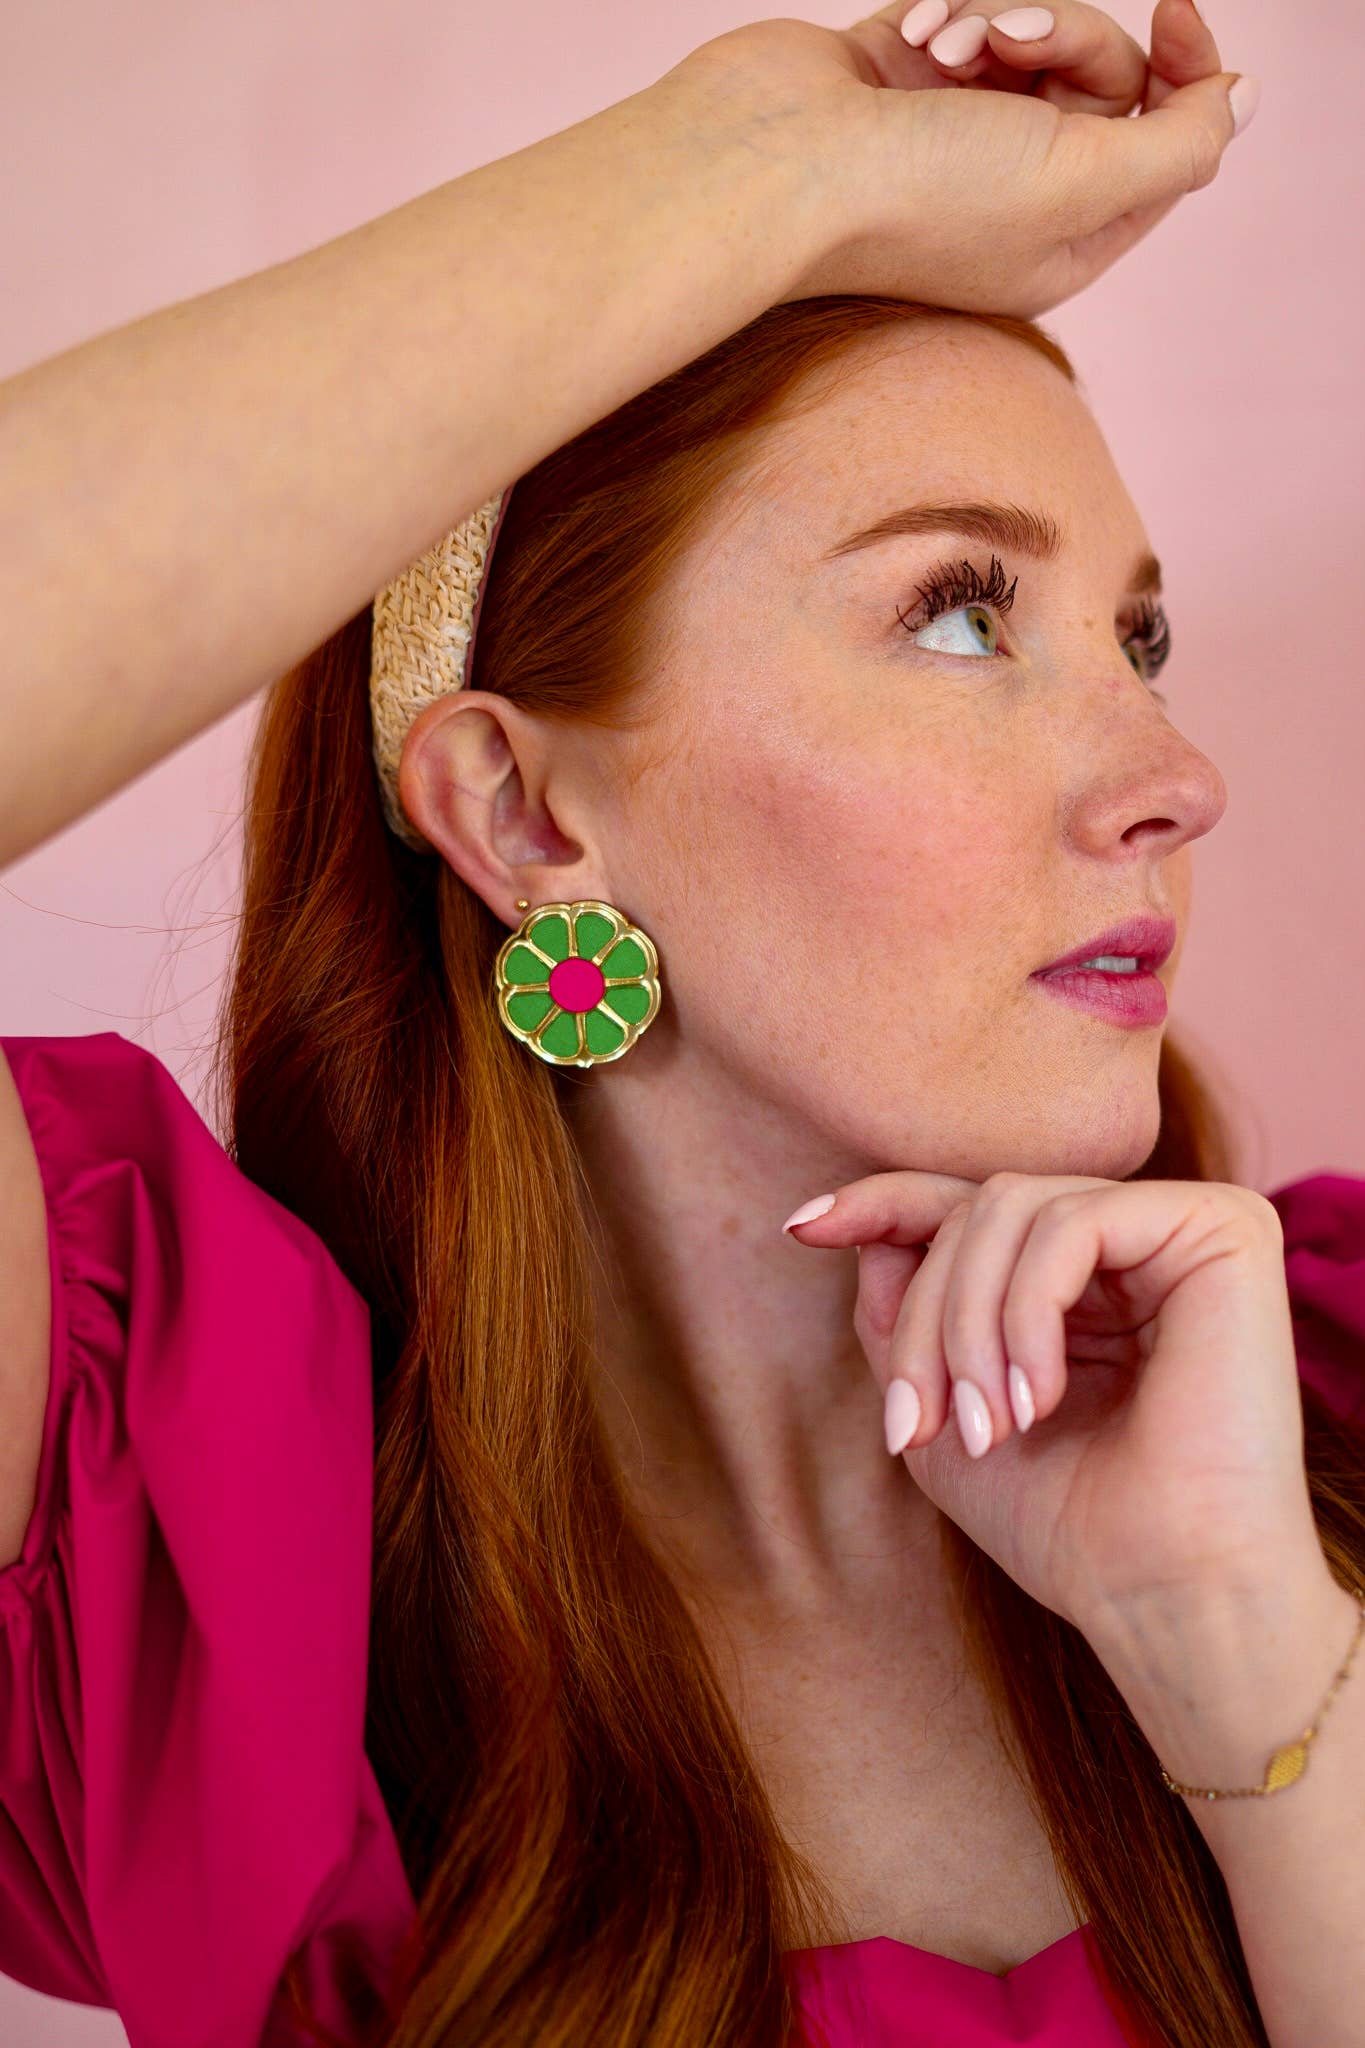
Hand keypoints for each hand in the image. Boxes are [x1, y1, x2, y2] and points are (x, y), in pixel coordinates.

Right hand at [662, 0, 1250, 319]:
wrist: (772, 166)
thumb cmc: (920, 195)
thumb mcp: (1085, 182)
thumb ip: (1182, 142)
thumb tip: (1245, 98)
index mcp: (1061, 245)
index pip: (1163, 149)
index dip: (1185, 74)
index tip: (1176, 13)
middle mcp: (1010, 198)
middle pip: (1103, 81)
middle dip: (1071, 38)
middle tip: (1015, 43)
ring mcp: (952, 139)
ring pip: (1034, 38)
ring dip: (1003, 17)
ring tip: (949, 44)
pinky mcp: (901, 82)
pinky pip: (965, 15)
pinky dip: (947, 11)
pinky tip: (912, 35)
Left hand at [783, 1172, 1323, 1638]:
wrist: (1167, 1598)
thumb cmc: (1066, 1523)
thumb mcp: (943, 1415)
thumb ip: (903, 1317)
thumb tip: (860, 1228)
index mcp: (1083, 1275)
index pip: (968, 1204)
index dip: (880, 1205)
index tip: (800, 1229)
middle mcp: (1136, 1237)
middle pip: (975, 1208)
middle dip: (923, 1318)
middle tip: (917, 1427)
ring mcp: (1181, 1226)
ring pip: (1011, 1206)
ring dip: (967, 1325)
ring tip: (987, 1428)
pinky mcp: (1224, 1228)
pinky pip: (1073, 1222)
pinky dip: (1028, 1311)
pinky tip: (1039, 1400)